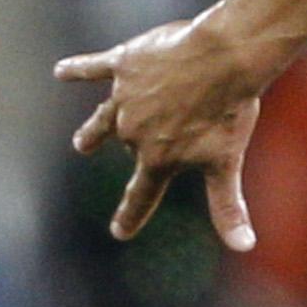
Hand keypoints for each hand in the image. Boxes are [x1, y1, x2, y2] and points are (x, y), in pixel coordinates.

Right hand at [56, 18, 271, 249]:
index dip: (132, 214)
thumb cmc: (229, 110)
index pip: (142, 194)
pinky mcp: (124, 65)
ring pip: (103, 118)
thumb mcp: (227, 162)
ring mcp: (125, 98)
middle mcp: (134, 131)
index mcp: (158, 157)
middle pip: (126, 146)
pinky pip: (94, 68)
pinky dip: (78, 70)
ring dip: (92, 131)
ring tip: (82, 143)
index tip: (120, 232)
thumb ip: (227, 206)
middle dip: (119, 151)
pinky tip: (62, 72)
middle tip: (90, 153)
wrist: (224, 58)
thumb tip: (245, 247)